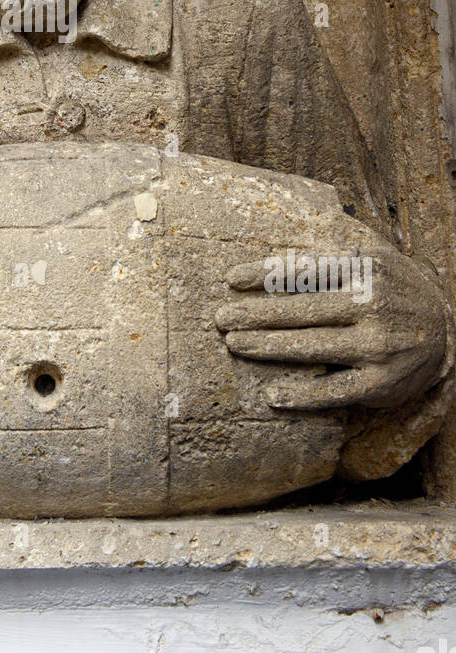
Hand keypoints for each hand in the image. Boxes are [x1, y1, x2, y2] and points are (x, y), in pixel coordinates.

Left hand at [214, 243, 451, 410]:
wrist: (448, 329)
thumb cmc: (394, 288)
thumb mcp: (371, 259)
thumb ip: (328, 256)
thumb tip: (274, 257)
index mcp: (364, 270)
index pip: (303, 271)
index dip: (263, 275)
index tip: (230, 278)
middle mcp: (371, 305)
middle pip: (300, 310)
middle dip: (254, 314)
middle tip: (219, 317)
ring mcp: (376, 346)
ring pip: (310, 348)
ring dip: (267, 347)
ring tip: (235, 344)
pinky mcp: (381, 383)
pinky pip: (333, 392)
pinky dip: (301, 396)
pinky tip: (273, 396)